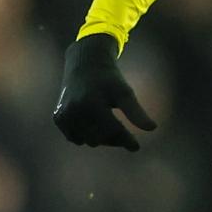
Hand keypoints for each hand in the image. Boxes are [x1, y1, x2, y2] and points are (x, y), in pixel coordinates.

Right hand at [52, 34, 156, 150]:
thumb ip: (136, 111)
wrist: (84, 65)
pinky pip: (76, 138)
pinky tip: (95, 126)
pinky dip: (86, 136)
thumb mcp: (124, 92)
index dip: (126, 140)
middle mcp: (75, 110)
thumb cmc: (109, 79)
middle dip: (115, 139)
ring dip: (102, 138)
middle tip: (125, 134)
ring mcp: (64, 115)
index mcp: (92, 103)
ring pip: (88, 140)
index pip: (112, 130)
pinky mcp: (58, 118)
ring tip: (110, 125)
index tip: (136, 147)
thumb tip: (153, 128)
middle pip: (100, 138)